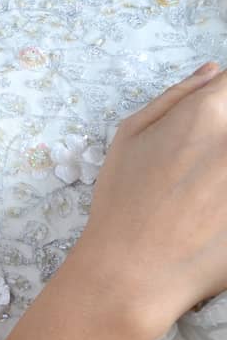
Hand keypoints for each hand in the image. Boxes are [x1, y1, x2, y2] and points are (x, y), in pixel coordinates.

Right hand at [67, 61, 226, 338]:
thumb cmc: (122, 199)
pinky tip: (215, 212)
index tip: (212, 121)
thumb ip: (177, 96)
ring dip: (224, 169)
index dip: (223, 99)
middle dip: (224, 139)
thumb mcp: (129, 135)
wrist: (134, 269)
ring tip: (207, 187)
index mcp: (208, 113)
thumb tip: (213, 70)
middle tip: (203, 166)